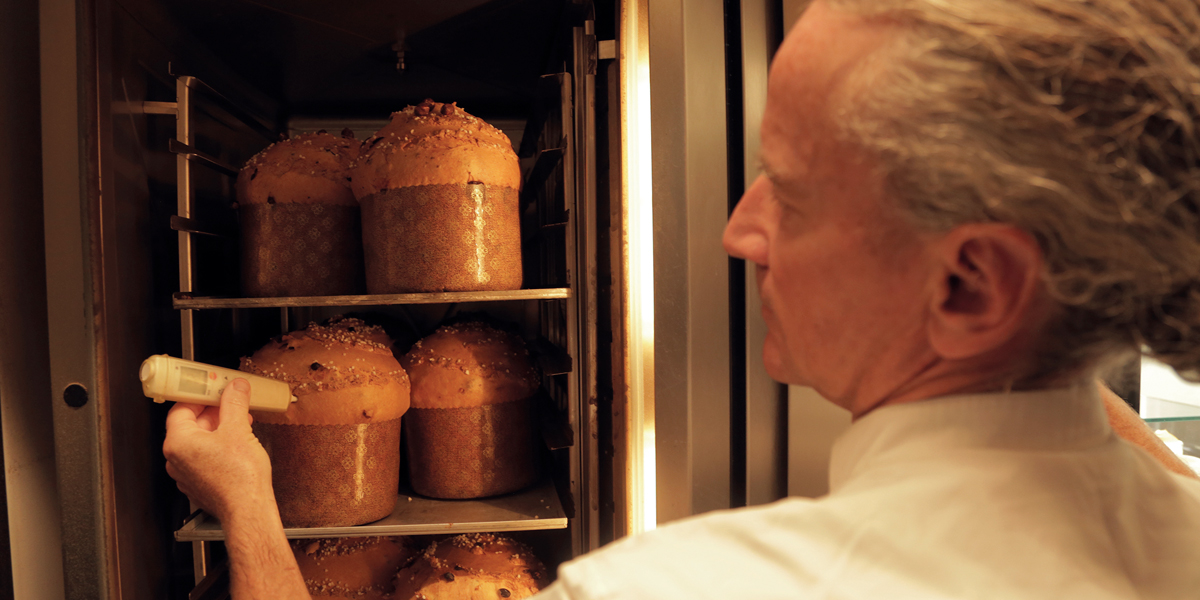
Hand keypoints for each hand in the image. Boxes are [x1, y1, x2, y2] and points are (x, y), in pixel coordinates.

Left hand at [163, 378, 275, 519]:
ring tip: (240, 424)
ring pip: (199, 443)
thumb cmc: (240, 477)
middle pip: (190, 425)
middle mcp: (177, 460)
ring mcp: (186, 475)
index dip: (199, 396)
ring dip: (218, 430)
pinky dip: (218, 448)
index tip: (213, 389)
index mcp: (179, 443)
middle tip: (232, 405)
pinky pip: (204, 459)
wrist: (248, 510)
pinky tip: (238, 445)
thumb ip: (234, 403)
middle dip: (214, 413)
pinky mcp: (199, 485)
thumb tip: (235, 388)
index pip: (181, 409)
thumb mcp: (239, 429)